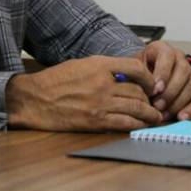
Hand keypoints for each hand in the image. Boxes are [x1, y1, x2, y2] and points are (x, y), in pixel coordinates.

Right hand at [5, 55, 162, 131]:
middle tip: (154, 102)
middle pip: (138, 90)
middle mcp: (103, 83)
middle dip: (150, 98)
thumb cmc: (56, 80)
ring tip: (155, 116)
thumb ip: (105, 68)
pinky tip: (142, 125)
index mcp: (100, 65)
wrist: (35, 99)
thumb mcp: (82, 64)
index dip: (149, 77)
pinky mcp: (95, 121)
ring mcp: (100, 103)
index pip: (136, 67)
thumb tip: (128, 75)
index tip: (152, 83)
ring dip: (149, 113)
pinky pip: (124, 123)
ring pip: (136, 108)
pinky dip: (137, 125)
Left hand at [138, 41, 190, 121]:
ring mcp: (190, 73)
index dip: (163, 73)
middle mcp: (179, 58)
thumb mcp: (134, 70)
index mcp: (162, 49)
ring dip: (178, 102)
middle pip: (183, 71)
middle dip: (170, 92)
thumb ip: (138, 78)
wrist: (143, 77)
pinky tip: (181, 117)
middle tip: (157, 106)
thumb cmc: (139, 73)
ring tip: (164, 114)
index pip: (167, 56)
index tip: (155, 90)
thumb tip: (142, 93)